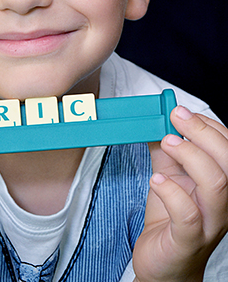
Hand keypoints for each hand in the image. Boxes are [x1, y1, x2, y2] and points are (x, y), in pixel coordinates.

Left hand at [133, 106, 227, 281]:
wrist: (164, 264)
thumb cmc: (169, 219)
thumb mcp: (168, 175)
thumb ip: (166, 150)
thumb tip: (156, 120)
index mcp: (220, 183)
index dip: (208, 125)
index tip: (181, 111)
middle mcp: (221, 203)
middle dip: (203, 133)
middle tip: (175, 117)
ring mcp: (208, 223)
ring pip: (216, 185)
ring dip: (189, 155)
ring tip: (166, 143)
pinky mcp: (187, 241)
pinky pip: (187, 215)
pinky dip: (171, 192)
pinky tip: (157, 180)